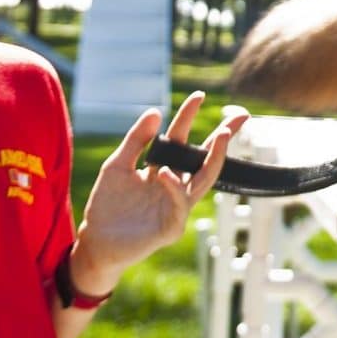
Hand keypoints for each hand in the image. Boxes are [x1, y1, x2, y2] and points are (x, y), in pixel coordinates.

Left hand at [68, 92, 248, 295]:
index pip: (180, 139)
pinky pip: (180, 204)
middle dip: (224, 138)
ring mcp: (176, 206)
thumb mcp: (118, 166)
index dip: (188, 117)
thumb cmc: (107, 205)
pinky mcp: (172, 226)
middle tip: (241, 117)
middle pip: (205, 158)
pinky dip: (175, 187)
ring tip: (222, 136)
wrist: (95, 241)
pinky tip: (165, 173)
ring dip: (214, 159)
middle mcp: (175, 186)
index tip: (199, 95)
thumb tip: (156, 111)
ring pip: (204, 180)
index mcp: (162, 169)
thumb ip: (136, 141)